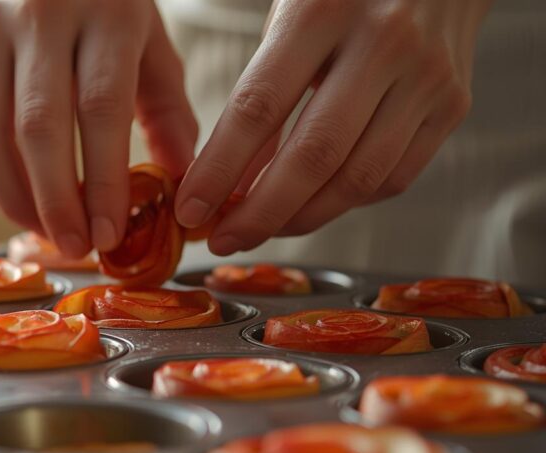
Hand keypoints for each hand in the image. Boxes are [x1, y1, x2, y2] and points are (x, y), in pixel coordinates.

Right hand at [0, 0, 197, 256]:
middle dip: (56, 202)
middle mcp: (34, 14)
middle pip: (37, 128)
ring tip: (44, 231)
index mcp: (102, 9)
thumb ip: (166, 108)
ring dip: (13, 199)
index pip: (101, 108)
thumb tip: (177, 183)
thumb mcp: (148, 38)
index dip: (104, 180)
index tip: (110, 232)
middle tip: (77, 246)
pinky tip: (12, 201)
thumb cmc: (103, 1)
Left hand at [176, 0, 492, 255]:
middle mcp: (382, 42)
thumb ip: (260, 95)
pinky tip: (314, 206)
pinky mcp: (452, 104)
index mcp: (322, 11)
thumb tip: (232, 184)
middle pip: (314, 155)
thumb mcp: (288, 22)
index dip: (219, 170)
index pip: (259, 108)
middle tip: (226, 239)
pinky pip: (393, 178)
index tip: (190, 209)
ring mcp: (425, 76)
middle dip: (261, 212)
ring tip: (264, 229)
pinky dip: (346, 203)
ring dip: (302, 218)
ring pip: (357, 178)